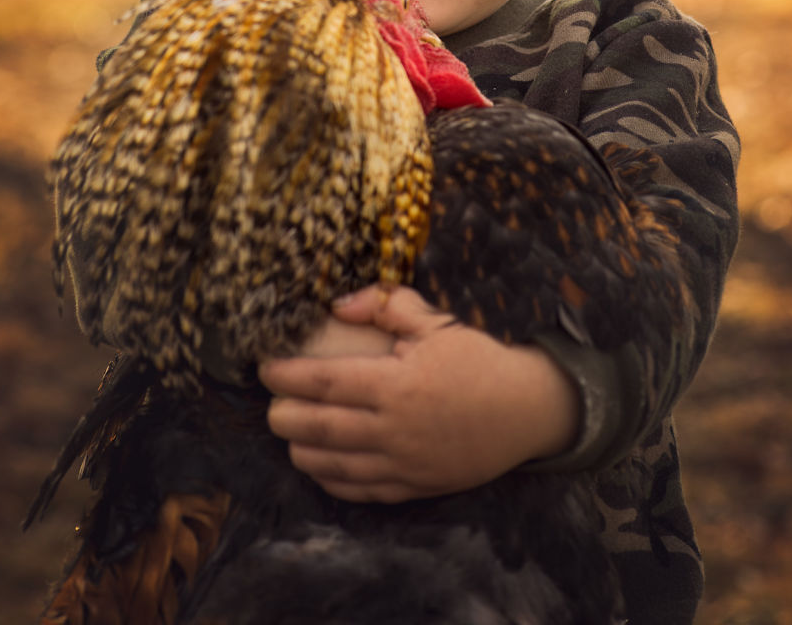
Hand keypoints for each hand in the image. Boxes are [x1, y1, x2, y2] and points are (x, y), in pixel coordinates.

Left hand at [258, 285, 579, 502]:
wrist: (526, 410)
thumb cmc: (479, 359)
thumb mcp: (436, 321)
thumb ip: (387, 306)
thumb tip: (340, 302)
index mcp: (395, 385)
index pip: (324, 382)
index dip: (286, 376)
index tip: (265, 367)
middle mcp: (393, 430)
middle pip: (319, 429)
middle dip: (284, 417)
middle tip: (270, 405)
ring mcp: (402, 464)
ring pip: (334, 465)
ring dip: (302, 451)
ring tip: (289, 435)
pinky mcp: (415, 486)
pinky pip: (362, 490)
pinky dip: (333, 480)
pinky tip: (321, 467)